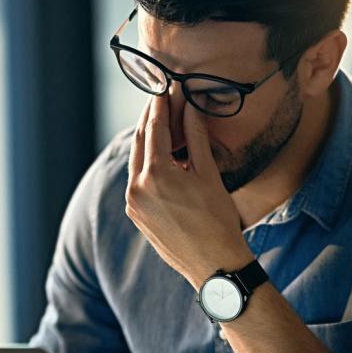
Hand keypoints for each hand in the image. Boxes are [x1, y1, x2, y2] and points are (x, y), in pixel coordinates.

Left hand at [125, 91, 253, 288]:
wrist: (214, 265)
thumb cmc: (218, 220)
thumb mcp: (209, 174)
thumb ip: (196, 138)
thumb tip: (190, 107)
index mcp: (156, 174)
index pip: (155, 128)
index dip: (160, 105)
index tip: (165, 88)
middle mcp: (137, 188)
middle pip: (140, 141)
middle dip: (150, 119)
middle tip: (160, 99)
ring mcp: (133, 203)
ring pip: (137, 161)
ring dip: (148, 141)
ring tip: (162, 124)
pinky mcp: (136, 215)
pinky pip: (137, 181)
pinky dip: (147, 164)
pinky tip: (161, 157)